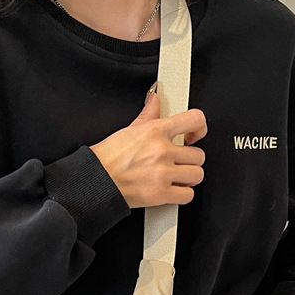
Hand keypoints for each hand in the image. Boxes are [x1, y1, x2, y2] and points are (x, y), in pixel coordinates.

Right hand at [89, 85, 206, 208]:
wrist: (95, 182)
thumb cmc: (107, 159)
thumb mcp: (128, 129)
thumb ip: (148, 114)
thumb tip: (155, 99)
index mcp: (156, 131)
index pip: (195, 120)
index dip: (199, 128)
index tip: (194, 135)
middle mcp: (162, 151)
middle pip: (198, 154)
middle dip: (190, 160)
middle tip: (178, 163)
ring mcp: (163, 174)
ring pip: (197, 175)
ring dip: (189, 178)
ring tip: (176, 177)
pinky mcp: (160, 194)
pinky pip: (188, 195)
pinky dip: (183, 195)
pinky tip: (173, 190)